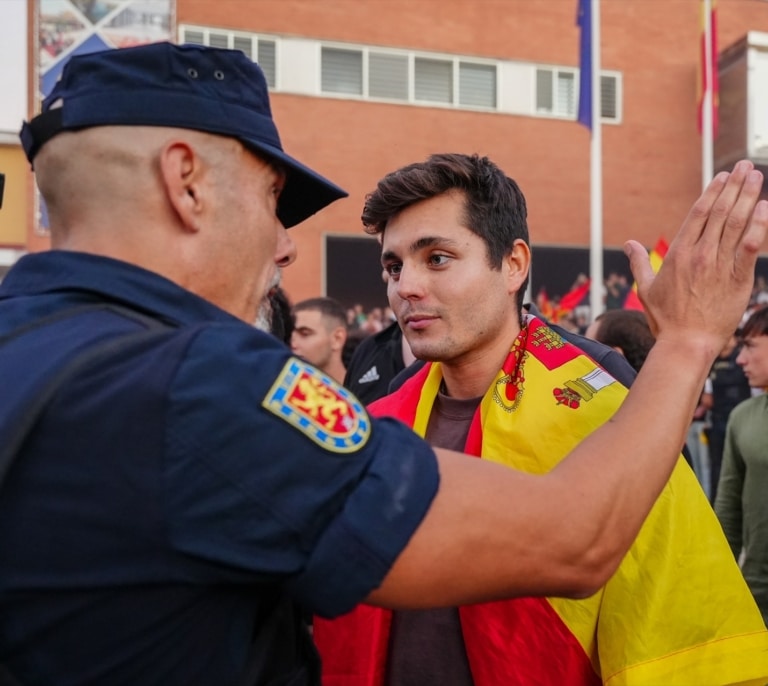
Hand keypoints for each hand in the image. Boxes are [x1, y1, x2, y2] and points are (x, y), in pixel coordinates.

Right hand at [625, 160, 767, 354]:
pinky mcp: (737, 279)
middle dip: (735, 186)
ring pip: (736, 224)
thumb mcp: (646, 290)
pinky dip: (759, 227)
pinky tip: (765, 209)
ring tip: (756, 177)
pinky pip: (750, 247)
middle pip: (721, 212)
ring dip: (749, 198)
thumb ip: (639, 263)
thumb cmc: (666, 320)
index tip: (723, 176)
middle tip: (745, 167)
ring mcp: (719, 266)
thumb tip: (629, 244)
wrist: (687, 342)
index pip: (699, 214)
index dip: (713, 192)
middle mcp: (700, 254)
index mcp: (678, 253)